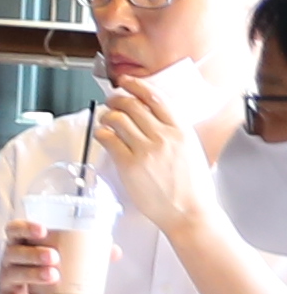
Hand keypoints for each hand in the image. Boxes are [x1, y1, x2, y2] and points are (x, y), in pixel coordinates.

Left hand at [96, 72, 219, 238]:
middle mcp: (164, 136)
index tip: (127, 81)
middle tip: (111, 101)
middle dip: (117, 99)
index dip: (137, 85)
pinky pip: (107, 138)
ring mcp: (145, 150)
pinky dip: (101, 132)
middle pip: (132, 105)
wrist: (189, 212)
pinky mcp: (129, 164)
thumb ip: (174, 131)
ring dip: (106, 115)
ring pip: (117, 118)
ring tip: (105, 119)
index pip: (155, 97)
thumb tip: (154, 116)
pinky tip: (102, 134)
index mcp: (182, 130)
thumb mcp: (191, 149)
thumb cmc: (192, 186)